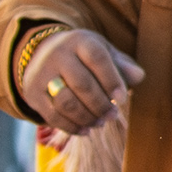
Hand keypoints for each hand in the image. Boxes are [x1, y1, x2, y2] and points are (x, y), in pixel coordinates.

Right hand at [21, 27, 143, 136]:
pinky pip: (52, 115)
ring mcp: (41, 74)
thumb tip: (138, 76)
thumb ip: (122, 64)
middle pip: (82, 84)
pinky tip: (86, 130)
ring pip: (65, 102)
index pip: (97, 58)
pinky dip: (71, 126)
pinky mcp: (32, 93)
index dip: (111, 80)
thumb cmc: (84, 56)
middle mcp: (57, 55)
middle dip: (100, 104)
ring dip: (87, 117)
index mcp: (79, 41)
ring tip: (100, 122)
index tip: (121, 98)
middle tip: (112, 115)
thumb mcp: (103, 52)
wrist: (43, 54)